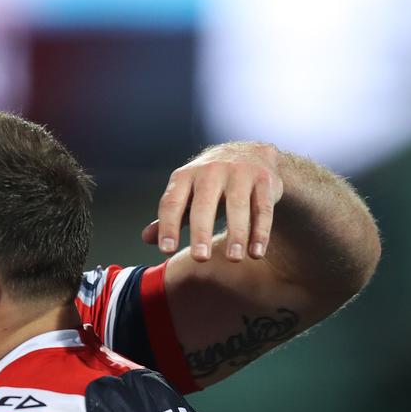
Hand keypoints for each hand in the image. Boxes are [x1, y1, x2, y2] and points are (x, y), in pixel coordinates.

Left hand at [142, 142, 283, 262]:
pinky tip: (256, 253)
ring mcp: (239, 173)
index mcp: (186, 176)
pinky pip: (262, 208)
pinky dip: (260, 232)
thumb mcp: (187, 194)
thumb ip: (170, 216)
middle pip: (204, 204)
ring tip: (233, 259)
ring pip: (238, 205)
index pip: (172, 202)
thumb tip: (146, 239)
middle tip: (200, 258)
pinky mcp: (264, 179)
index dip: (168, 226)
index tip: (166, 250)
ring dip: (236, 234)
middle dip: (201, 232)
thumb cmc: (211, 182)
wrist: (251, 152)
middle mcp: (211, 171)